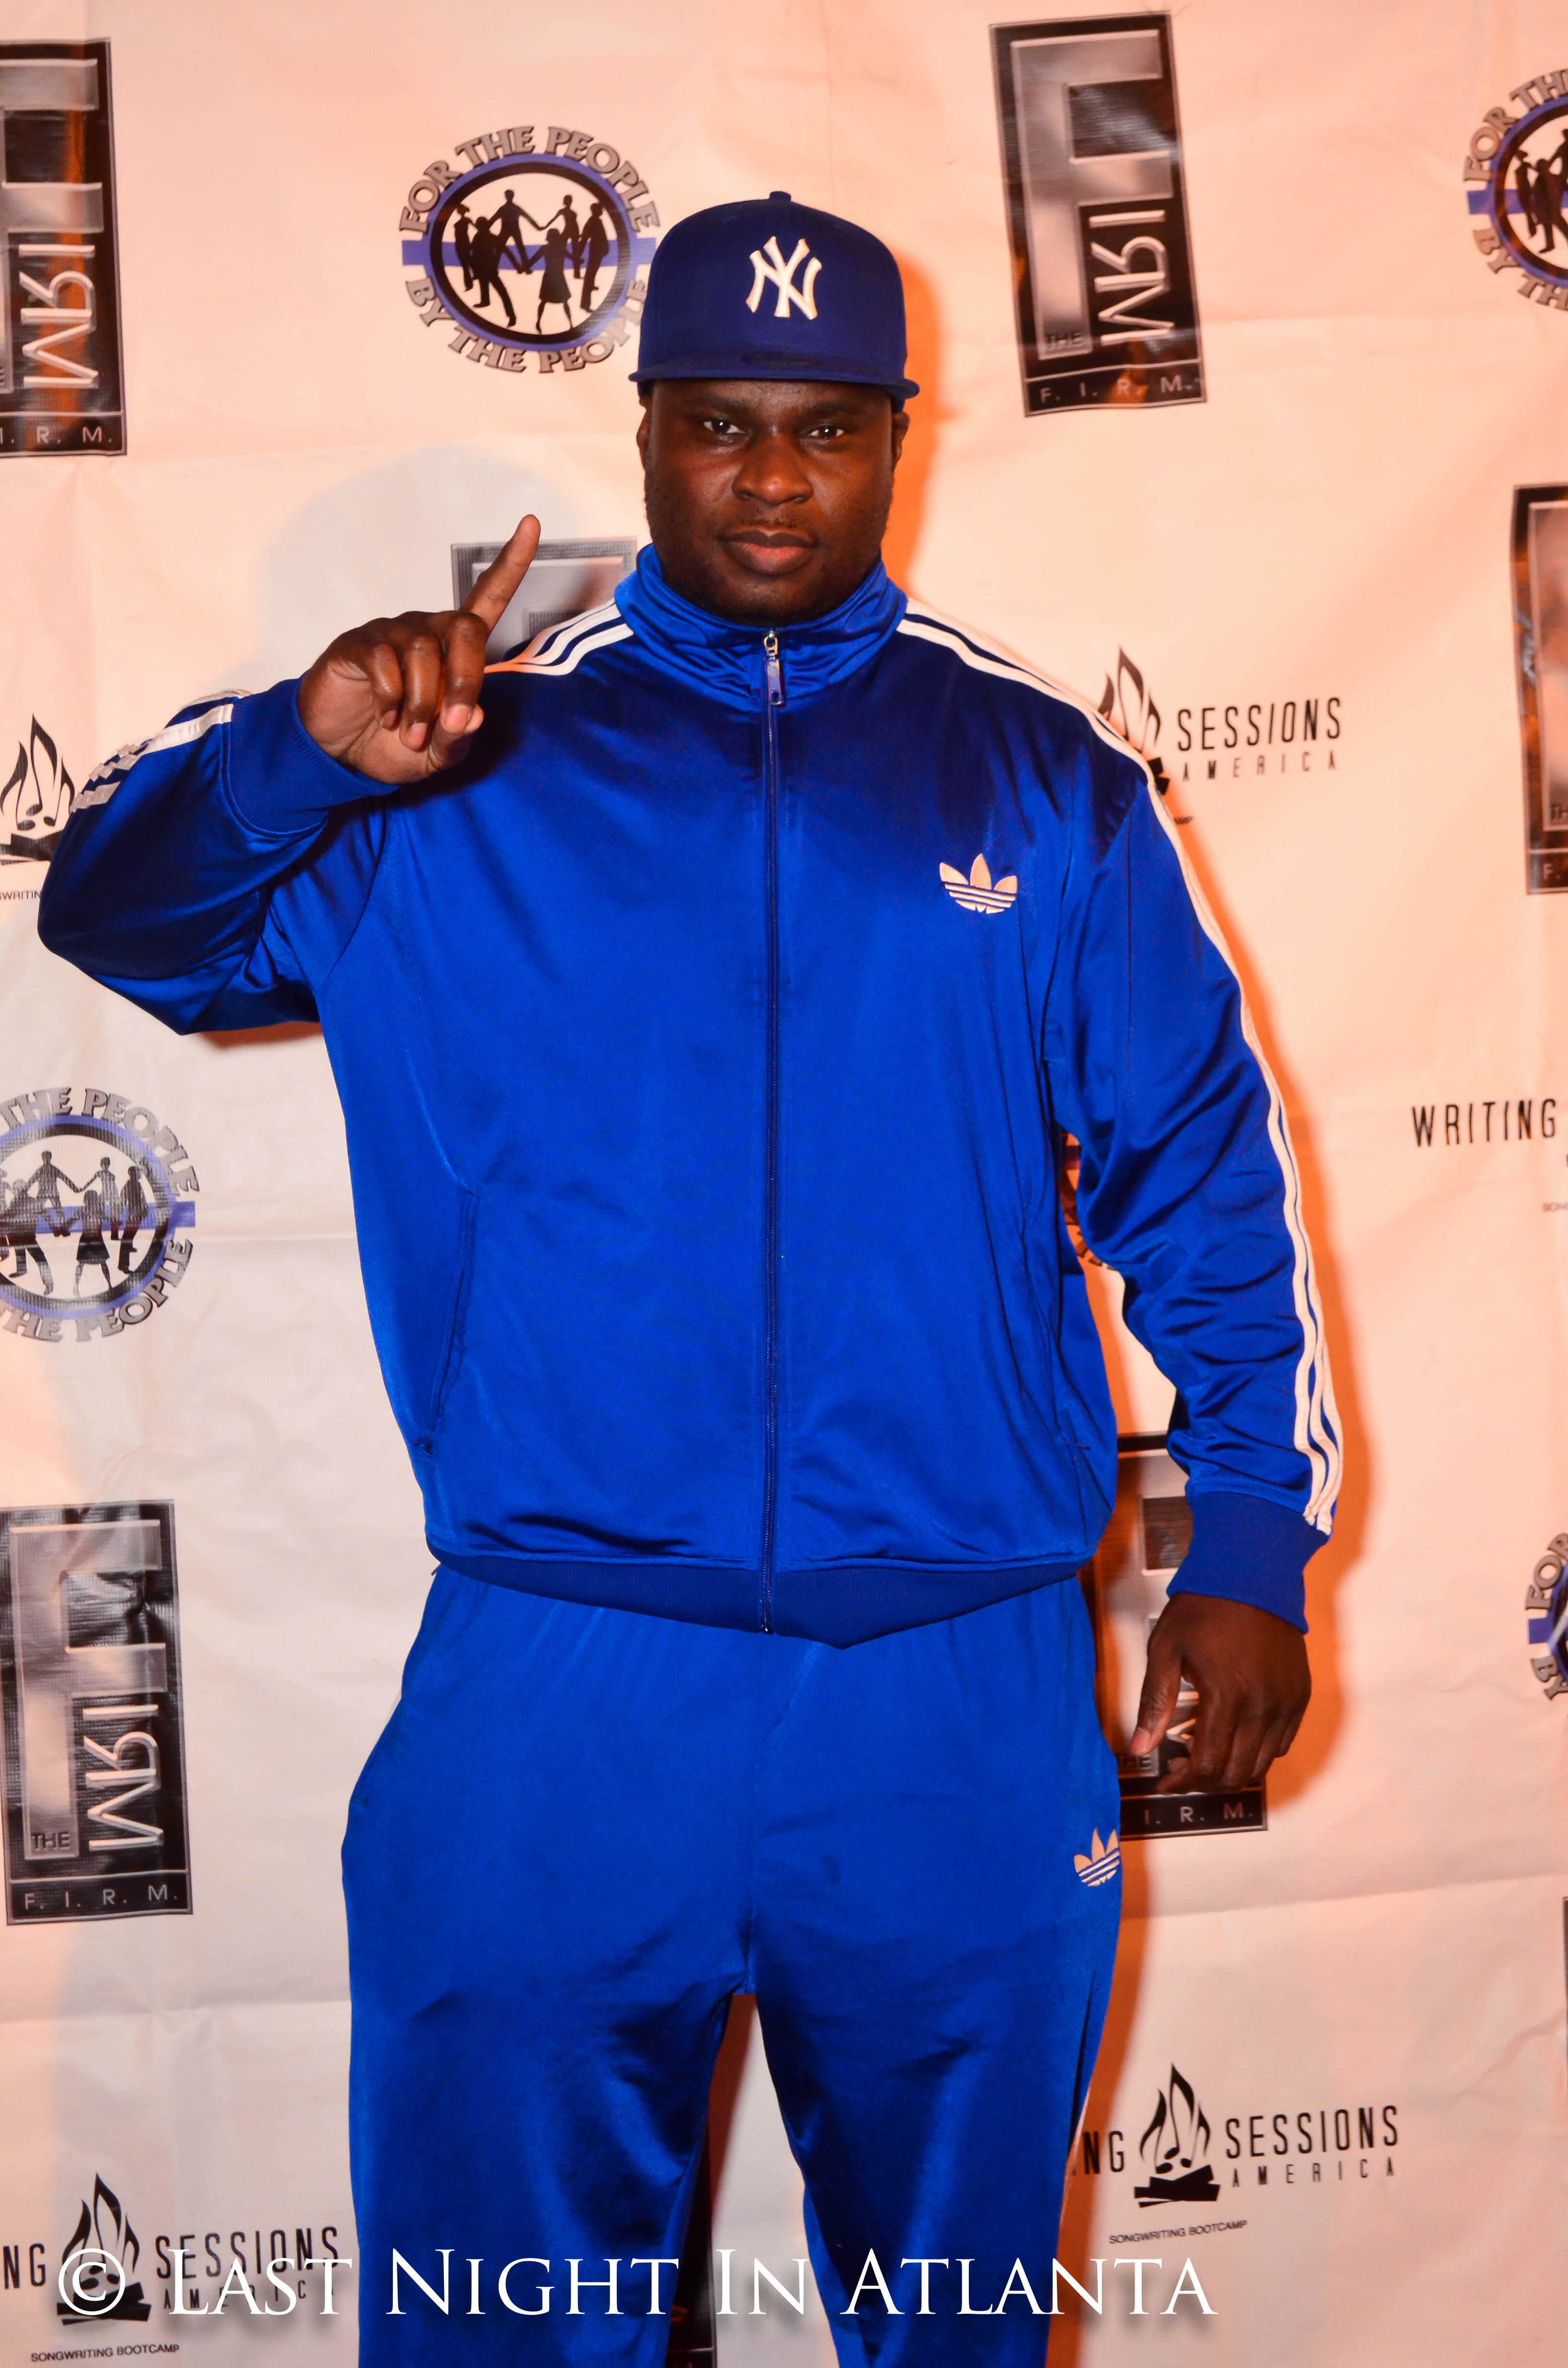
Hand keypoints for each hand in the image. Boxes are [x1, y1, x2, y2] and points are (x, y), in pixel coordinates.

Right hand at [296, 515, 540, 784]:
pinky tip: (385, 715)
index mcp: (454, 649)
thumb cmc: (394, 743)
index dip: (512, 563)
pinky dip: (390, 698)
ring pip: (423, 652)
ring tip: (408, 733)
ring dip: (422, 703)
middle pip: (465, 628)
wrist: (340, 752)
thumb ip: (459, 737)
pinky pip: (383, 661)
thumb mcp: (437, 753)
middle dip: (465, 681)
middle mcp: (426, 630)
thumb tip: (476, 715)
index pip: (489, 597)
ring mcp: (391, 633)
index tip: (532, 524)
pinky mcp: (358, 644)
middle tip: (450, 723)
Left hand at [1129, 1595, 1309, 1793]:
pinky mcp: (1300, 1695)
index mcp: (1226, 1696)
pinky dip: (1258, 1751)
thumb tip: (1140, 1748)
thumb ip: (1155, 1702)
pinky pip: (1282, 1743)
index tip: (1165, 1780)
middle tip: (1181, 1764)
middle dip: (1204, 1780)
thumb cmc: (1203, 1608)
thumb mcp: (1166, 1649)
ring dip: (1231, 1768)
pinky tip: (1235, 1734)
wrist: (1251, 1574)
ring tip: (1205, 1748)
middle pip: (1235, 1773)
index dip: (1183, 1782)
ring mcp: (1286, 1702)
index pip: (1207, 1765)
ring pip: (1261, 1764)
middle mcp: (1262, 1706)